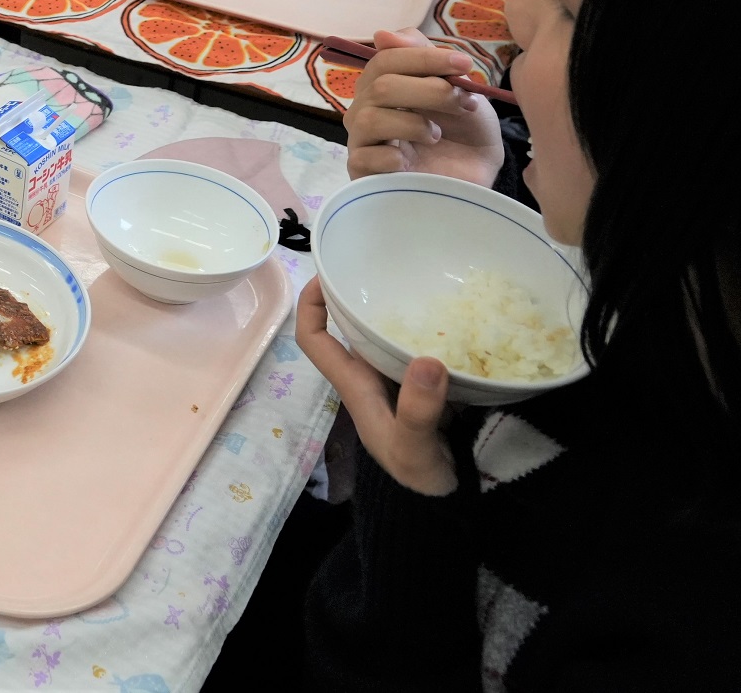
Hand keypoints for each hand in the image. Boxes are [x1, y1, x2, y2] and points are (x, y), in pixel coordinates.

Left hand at [295, 279, 457, 496]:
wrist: (442, 504)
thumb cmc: (417, 476)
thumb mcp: (414, 447)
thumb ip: (419, 410)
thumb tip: (426, 361)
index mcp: (354, 385)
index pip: (314, 338)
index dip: (309, 305)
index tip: (326, 275)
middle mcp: (370, 377)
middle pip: (351, 328)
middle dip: (361, 296)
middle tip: (391, 265)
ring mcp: (398, 382)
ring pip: (388, 336)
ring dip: (401, 311)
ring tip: (428, 280)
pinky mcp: (427, 388)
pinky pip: (422, 350)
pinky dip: (435, 333)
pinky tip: (459, 317)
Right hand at [342, 28, 504, 185]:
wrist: (479, 178)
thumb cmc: (466, 131)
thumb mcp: (458, 88)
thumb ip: (424, 59)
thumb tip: (382, 34)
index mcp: (386, 84)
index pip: (387, 59)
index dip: (425, 58)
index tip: (464, 65)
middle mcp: (367, 109)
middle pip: (380, 86)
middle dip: (429, 91)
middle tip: (461, 103)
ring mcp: (363, 142)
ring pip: (370, 119)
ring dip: (413, 123)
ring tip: (437, 136)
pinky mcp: (364, 173)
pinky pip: (364, 158)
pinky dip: (393, 157)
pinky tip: (412, 162)